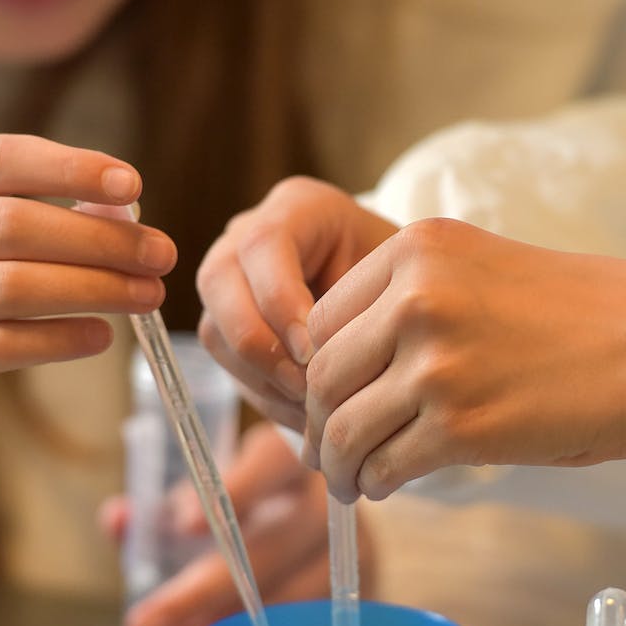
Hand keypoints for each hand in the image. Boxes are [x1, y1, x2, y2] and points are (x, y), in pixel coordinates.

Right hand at [0, 135, 175, 455]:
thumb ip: (22, 210)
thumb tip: (122, 214)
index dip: (69, 168)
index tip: (132, 187)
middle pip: (10, 225)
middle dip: (98, 239)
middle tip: (160, 254)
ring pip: (7, 287)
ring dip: (91, 289)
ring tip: (148, 296)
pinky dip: (58, 340)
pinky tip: (100, 336)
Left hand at [103, 424, 374, 625]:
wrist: (321, 527)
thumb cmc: (251, 506)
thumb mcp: (208, 493)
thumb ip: (160, 505)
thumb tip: (117, 519)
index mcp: (290, 458)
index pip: (271, 462)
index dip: (235, 490)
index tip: (185, 526)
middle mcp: (329, 503)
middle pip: (271, 548)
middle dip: (201, 592)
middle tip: (143, 623)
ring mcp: (353, 553)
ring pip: (285, 600)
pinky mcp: (358, 598)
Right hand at [195, 177, 396, 429]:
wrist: (402, 299)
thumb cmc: (409, 282)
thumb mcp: (398, 278)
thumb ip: (363, 304)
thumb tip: (316, 367)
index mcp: (298, 208)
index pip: (264, 244)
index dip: (280, 301)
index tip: (314, 350)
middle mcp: (250, 236)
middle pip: (218, 280)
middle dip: (259, 343)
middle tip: (306, 385)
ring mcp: (233, 281)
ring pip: (216, 330)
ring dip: (261, 377)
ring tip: (313, 408)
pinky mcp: (232, 327)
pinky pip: (229, 365)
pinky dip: (266, 396)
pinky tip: (308, 416)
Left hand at [303, 218, 625, 500]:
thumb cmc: (590, 315)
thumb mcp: (486, 272)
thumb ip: (414, 301)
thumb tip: (348, 365)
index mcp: (418, 249)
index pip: (322, 318)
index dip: (317, 370)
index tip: (329, 399)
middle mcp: (416, 298)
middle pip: (321, 375)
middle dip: (319, 423)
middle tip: (330, 452)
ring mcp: (436, 362)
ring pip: (342, 428)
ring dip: (339, 465)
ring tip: (351, 481)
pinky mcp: (462, 425)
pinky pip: (385, 465)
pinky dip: (377, 483)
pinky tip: (389, 486)